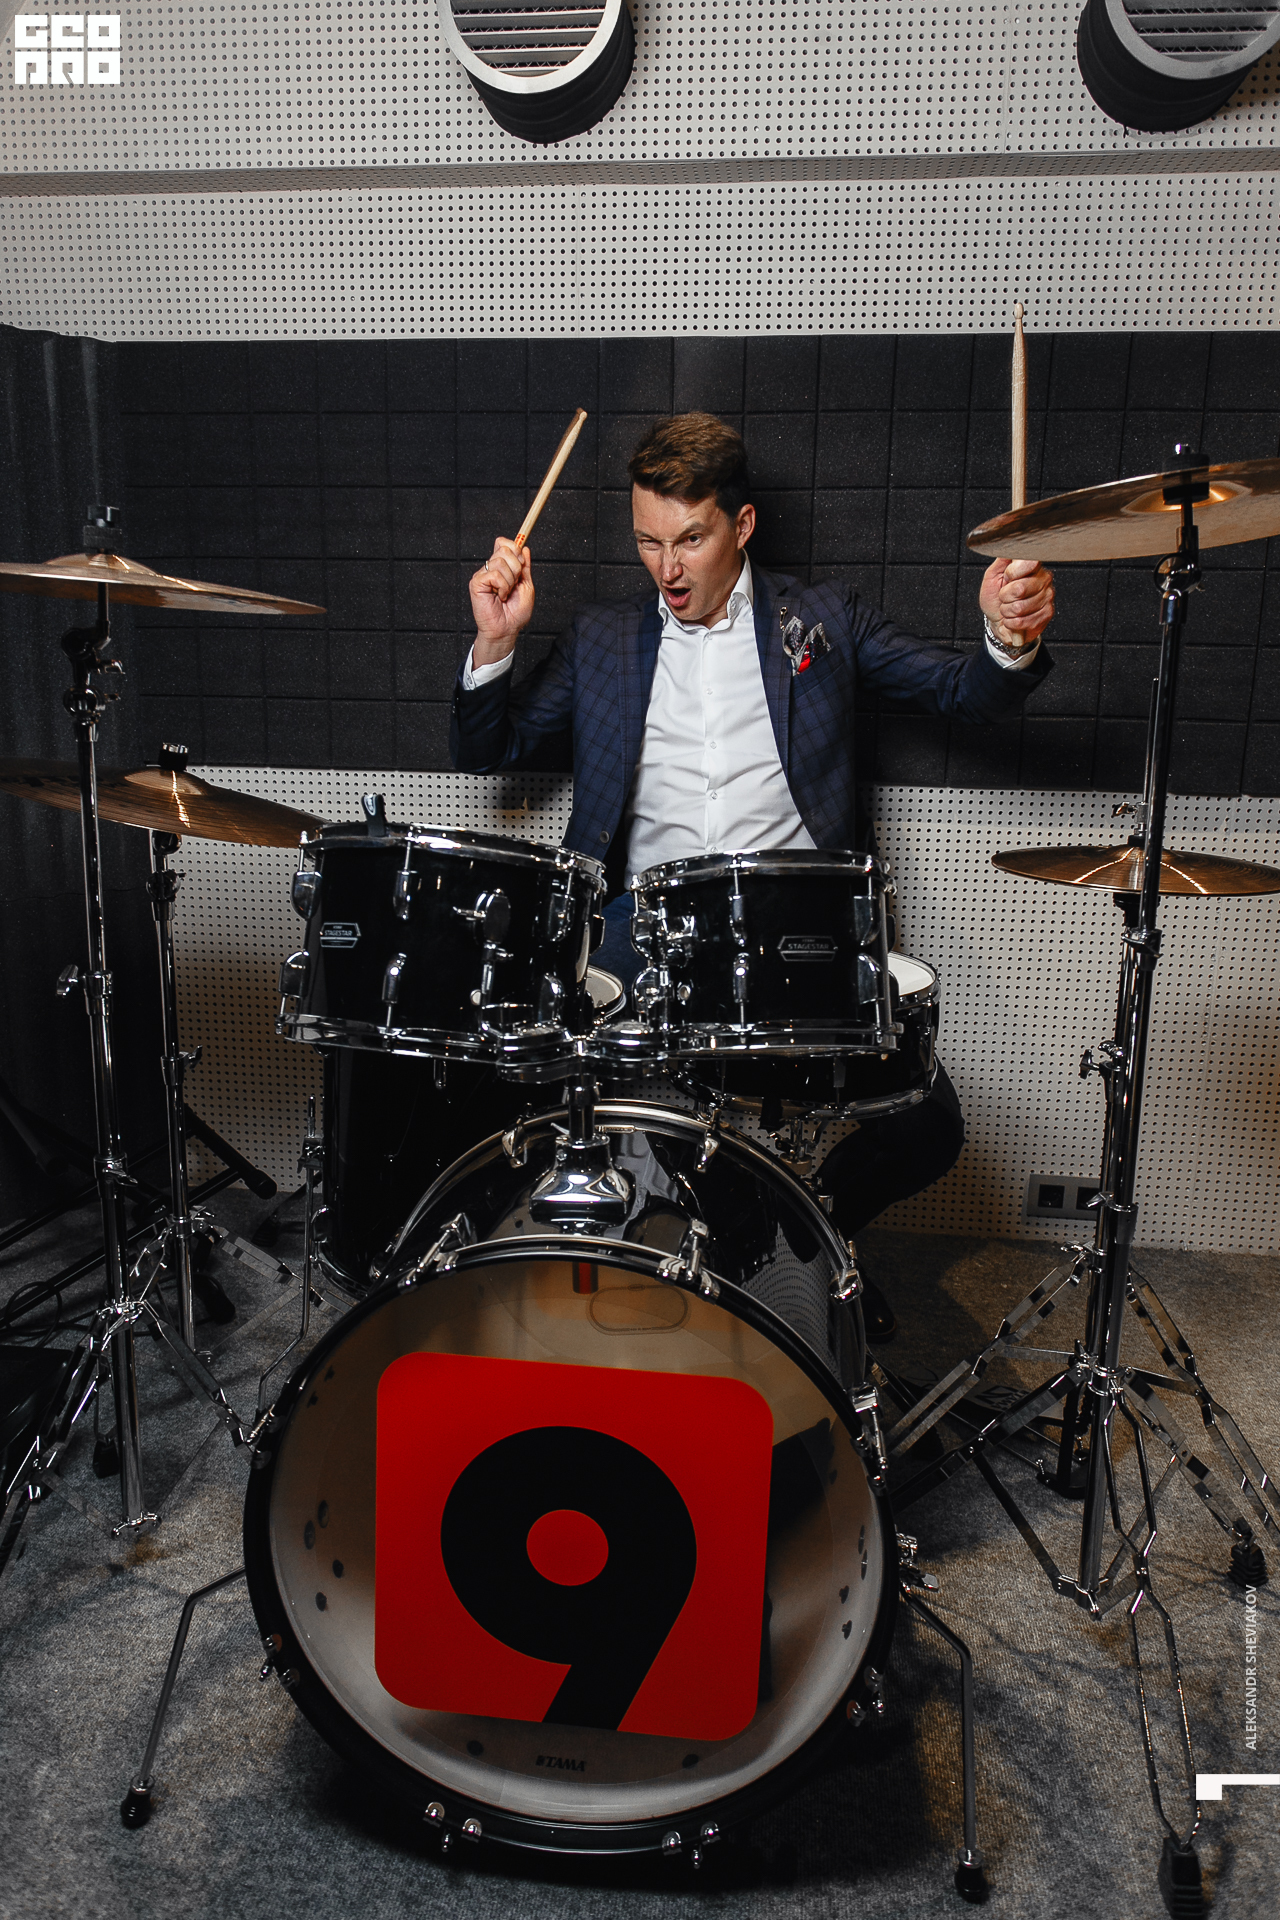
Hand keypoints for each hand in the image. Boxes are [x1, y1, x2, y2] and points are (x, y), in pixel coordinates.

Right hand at [470, 537, 533, 665]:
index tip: (521, 564)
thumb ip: (525, 567)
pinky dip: (502, 587)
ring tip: (505, 593)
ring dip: (509, 580)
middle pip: (504, 549)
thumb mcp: (526, 585)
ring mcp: (483, 574)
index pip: (504, 543)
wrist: (507, 629)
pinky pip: (494, 574)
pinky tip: (499, 596)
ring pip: (500, 561)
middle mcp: (490, 568)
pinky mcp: (476, 582)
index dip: (515, 549)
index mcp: (502, 567)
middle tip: (513, 585)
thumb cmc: (515, 613)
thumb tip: (525, 548)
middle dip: (516, 568)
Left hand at [979, 556, 1054, 651]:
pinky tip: (1014, 618)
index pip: (1028, 562)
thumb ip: (1001, 559)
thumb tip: (1007, 543)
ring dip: (1007, 611)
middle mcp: (1043, 579)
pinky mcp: (1047, 613)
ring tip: (1009, 608)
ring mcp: (1047, 596)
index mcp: (1032, 565)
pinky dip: (1012, 622)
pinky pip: (1023, 620)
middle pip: (1020, 588)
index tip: (1006, 578)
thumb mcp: (992, 576)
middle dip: (1005, 596)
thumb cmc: (995, 599)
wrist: (998, 622)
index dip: (1011, 574)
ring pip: (1020, 606)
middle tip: (1006, 597)